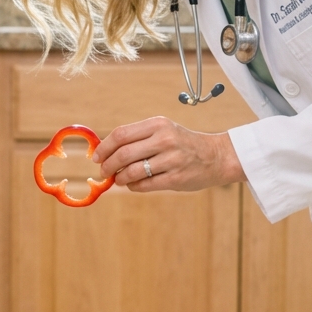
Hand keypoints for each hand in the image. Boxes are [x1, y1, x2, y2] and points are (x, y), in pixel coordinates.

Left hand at [93, 116, 246, 192]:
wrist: (216, 156)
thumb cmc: (182, 143)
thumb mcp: (163, 131)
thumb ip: (137, 138)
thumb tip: (104, 151)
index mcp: (158, 124)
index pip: (121, 135)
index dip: (104, 148)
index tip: (96, 157)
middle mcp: (165, 139)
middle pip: (123, 154)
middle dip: (108, 166)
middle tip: (104, 172)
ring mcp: (171, 159)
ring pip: (132, 172)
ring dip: (120, 178)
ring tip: (119, 179)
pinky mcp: (176, 178)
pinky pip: (144, 185)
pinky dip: (134, 186)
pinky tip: (134, 184)